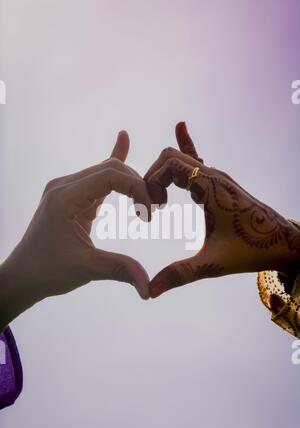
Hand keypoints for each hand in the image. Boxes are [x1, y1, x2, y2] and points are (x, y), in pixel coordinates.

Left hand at [0, 131, 150, 330]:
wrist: (24, 274)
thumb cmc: (48, 271)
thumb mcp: (86, 269)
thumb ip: (120, 270)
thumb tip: (149, 288)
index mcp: (66, 197)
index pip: (111, 176)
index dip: (137, 189)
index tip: (149, 215)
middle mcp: (64, 186)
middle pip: (110, 168)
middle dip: (137, 184)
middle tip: (154, 209)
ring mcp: (66, 189)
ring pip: (105, 171)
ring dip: (130, 182)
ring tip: (150, 197)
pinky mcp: (71, 196)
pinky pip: (97, 177)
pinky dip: (113, 162)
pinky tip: (123, 139)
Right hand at [145, 122, 299, 297]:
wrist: (283, 242)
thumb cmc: (252, 249)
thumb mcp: (213, 263)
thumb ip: (180, 274)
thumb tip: (150, 290)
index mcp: (210, 186)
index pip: (168, 163)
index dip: (150, 182)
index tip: (151, 212)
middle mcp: (213, 176)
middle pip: (171, 157)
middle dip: (153, 177)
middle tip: (153, 209)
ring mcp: (217, 177)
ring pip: (183, 159)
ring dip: (164, 175)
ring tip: (160, 202)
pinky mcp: (220, 184)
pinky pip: (198, 160)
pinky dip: (186, 147)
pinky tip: (180, 128)